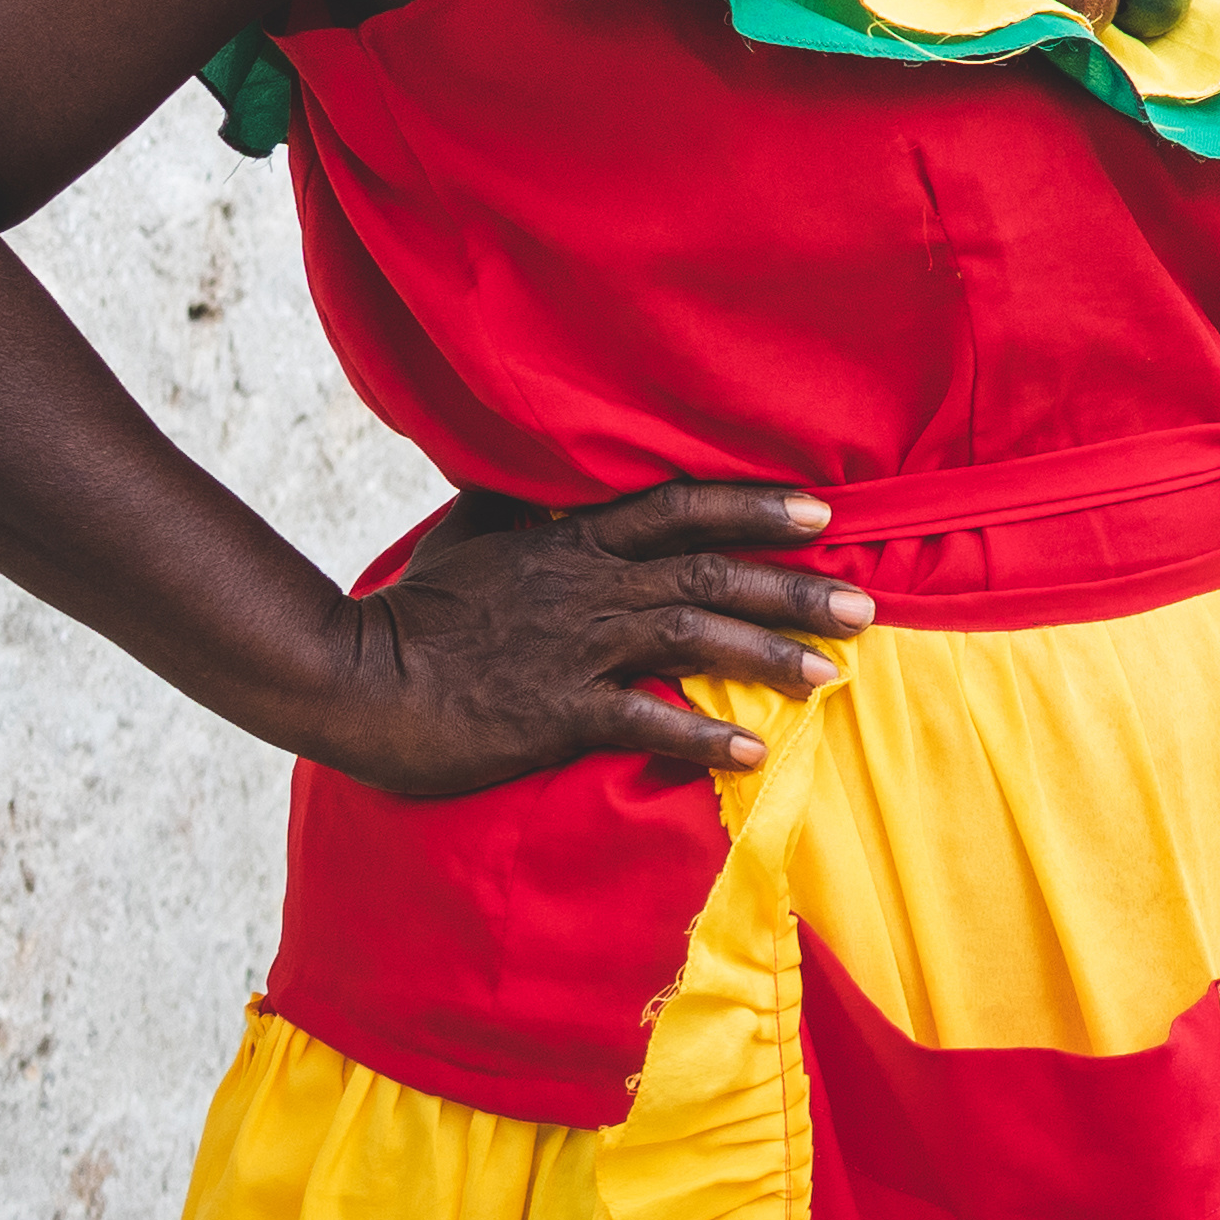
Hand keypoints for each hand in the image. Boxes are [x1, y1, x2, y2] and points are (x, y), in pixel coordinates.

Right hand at [300, 481, 875, 798]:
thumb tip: (553, 467)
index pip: (679, 506)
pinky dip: (702, 735)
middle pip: (708, 573)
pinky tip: (753, 751)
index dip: (753, 504)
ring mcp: (573, 649)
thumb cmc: (415, 606)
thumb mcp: (475, 531)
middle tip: (865, 604)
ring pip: (692, 639)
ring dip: (768, 655)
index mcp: (572, 539)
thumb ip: (527, 501)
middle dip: (792, 586)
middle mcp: (586, 586)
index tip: (822, 510)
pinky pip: (643, 721)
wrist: (353, 677)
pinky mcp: (553, 713)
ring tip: (833, 674)